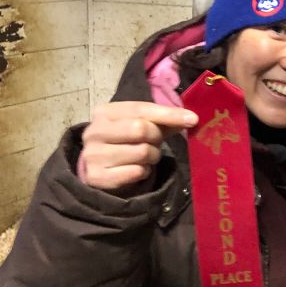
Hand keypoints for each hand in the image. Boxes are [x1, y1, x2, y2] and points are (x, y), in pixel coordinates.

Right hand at [81, 102, 197, 190]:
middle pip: (140, 129)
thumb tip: (190, 118)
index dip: (168, 114)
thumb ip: (163, 120)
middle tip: (155, 143)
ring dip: (152, 156)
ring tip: (145, 156)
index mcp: (105, 112)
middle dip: (156, 138)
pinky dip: (144, 172)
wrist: (98, 169)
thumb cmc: (125, 142)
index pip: (140, 109)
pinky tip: (137, 169)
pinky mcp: (97, 177)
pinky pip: (136, 172)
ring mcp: (93, 155)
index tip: (192, 119)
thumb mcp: (140, 125)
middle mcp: (94, 131)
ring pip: (141, 152)